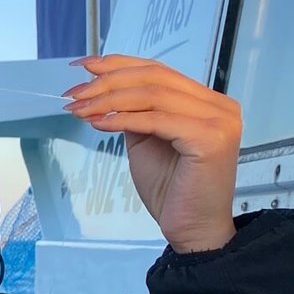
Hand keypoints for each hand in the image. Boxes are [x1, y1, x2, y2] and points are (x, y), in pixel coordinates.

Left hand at [64, 55, 241, 252]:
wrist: (192, 229)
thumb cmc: (171, 191)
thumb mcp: (146, 143)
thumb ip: (135, 114)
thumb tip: (103, 91)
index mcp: (207, 103)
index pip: (159, 71)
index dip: (119, 64)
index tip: (83, 66)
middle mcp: (219, 106)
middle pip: (155, 77)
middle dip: (108, 81)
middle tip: (74, 92)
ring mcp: (219, 120)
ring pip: (153, 95)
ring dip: (108, 100)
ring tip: (79, 109)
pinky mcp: (210, 138)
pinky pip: (156, 120)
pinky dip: (123, 119)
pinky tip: (98, 123)